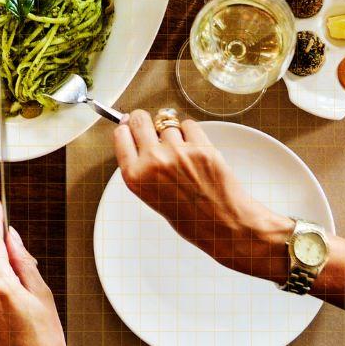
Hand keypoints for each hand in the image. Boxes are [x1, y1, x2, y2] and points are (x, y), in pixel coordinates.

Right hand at [112, 112, 293, 281]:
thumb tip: (139, 140)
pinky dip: (192, 133)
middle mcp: (154, 161)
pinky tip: (195, 151)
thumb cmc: (190, 218)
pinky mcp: (201, 147)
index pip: (121, 136)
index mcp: (136, 177)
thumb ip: (143, 168)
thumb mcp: (152, 196)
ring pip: (168, 124)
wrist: (223, 225)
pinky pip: (189, 126)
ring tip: (183, 155)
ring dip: (173, 134)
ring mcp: (178, 152)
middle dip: (144, 120)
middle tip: (151, 125)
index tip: (130, 126)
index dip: (127, 128)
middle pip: (140, 120)